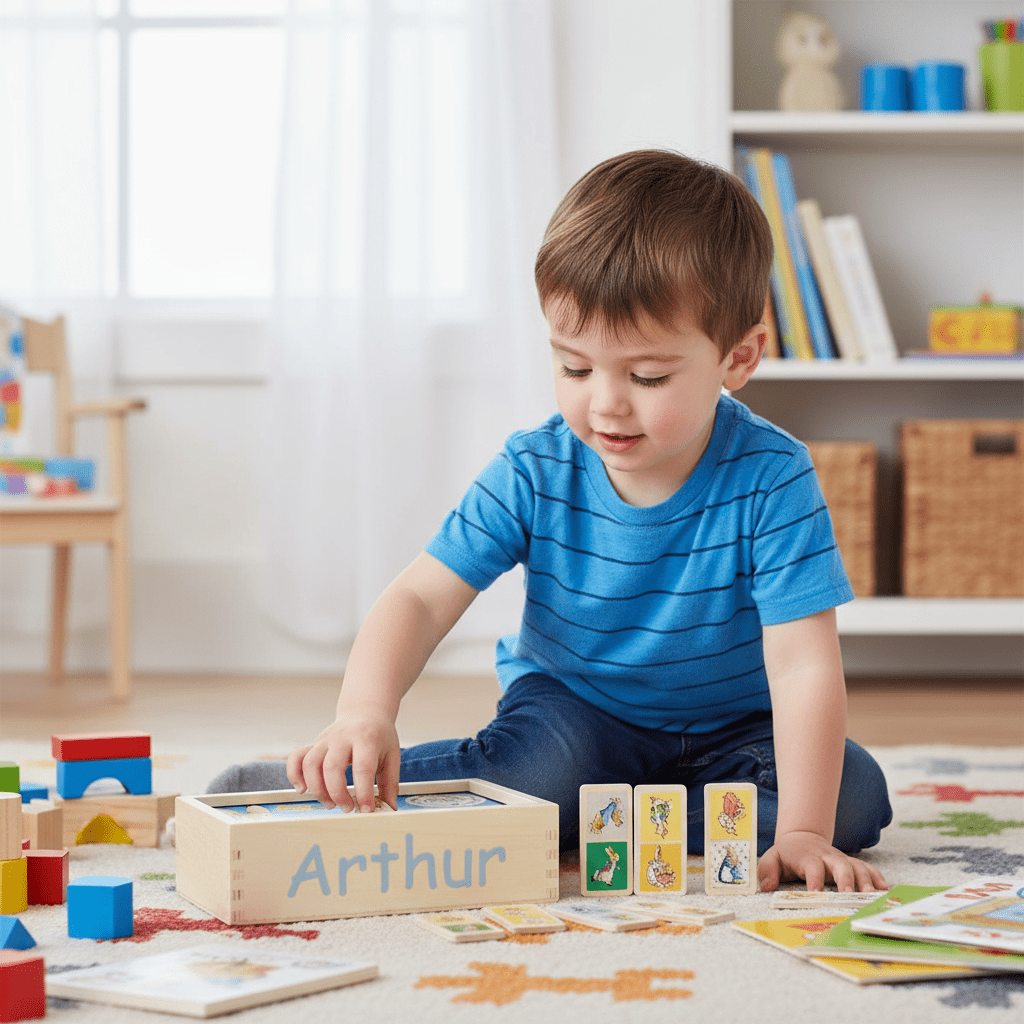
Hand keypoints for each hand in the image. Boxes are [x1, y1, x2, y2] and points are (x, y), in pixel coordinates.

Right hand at [286, 705, 399, 813]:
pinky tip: (302, 789)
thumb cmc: (379, 736)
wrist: (365, 712)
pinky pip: (296, 757)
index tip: (367, 811)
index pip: (363, 768)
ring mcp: (325, 739)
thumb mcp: (392, 755)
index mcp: (366, 738)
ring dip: (317, 789)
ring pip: (311, 764)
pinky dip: (295, 775)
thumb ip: (390, 783)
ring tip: (330, 804)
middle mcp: (343, 737)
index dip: (364, 793)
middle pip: (332, 767)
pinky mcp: (314, 744)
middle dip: (338, 793)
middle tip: (348, 808)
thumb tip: (390, 809)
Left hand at [758, 831, 887, 891]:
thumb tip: (767, 885)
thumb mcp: (772, 858)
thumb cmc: (788, 853)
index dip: (815, 879)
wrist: (802, 836)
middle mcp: (827, 857)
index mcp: (807, 857)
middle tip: (849, 895)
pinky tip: (885, 890)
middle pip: (839, 864)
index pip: (812, 866)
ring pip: (856, 866)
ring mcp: (841, 859)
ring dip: (865, 880)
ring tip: (871, 896)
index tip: (816, 893)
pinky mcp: (852, 863)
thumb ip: (767, 870)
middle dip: (846, 879)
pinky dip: (877, 878)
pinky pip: (868, 869)